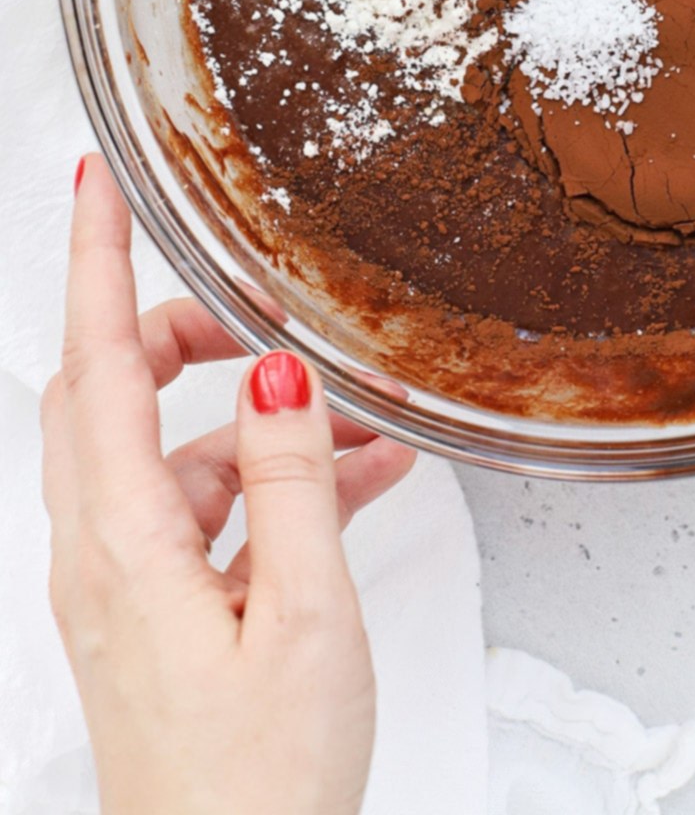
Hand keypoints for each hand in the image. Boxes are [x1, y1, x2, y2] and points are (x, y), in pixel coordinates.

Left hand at [41, 155, 414, 814]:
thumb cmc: (257, 789)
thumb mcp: (305, 619)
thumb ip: (292, 482)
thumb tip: (274, 375)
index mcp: (124, 543)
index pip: (96, 364)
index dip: (94, 261)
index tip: (94, 179)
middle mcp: (104, 555)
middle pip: (111, 392)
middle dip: (179, 328)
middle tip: (255, 304)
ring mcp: (127, 588)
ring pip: (168, 454)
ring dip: (253, 423)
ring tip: (361, 422)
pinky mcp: (160, 616)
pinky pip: (204, 513)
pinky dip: (271, 484)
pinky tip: (354, 487)